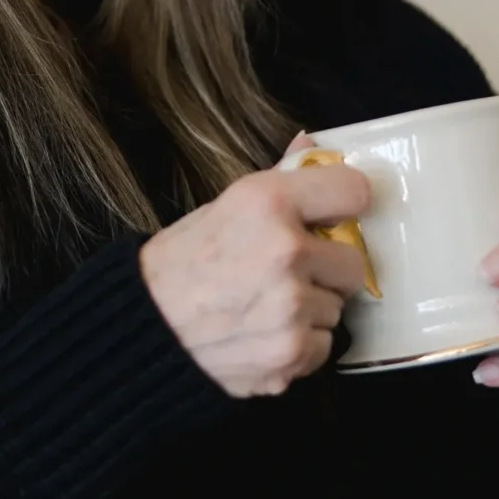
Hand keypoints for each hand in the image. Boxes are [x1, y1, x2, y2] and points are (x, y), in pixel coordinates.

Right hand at [138, 132, 369, 397]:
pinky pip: (323, 347)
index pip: (355, 191)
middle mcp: (285, 252)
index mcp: (268, 203)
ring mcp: (291, 309)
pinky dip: (299, 345)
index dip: (344, 206)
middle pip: (353, 263)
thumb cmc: (178, 265)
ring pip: (336, 309)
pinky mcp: (291, 355)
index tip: (332, 217)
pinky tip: (262, 334)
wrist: (144, 331)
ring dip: (310, 310)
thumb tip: (311, 144)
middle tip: (287, 272)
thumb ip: (277, 180)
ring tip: (264, 306)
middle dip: (326, 269)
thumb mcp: (220, 208)